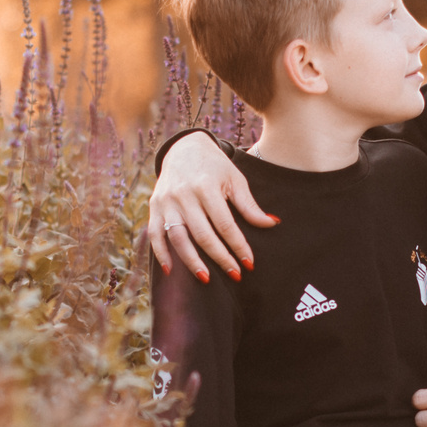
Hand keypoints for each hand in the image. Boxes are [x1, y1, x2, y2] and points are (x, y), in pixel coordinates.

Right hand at [146, 131, 276, 281]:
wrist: (184, 147)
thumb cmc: (215, 166)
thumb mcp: (235, 180)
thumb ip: (249, 205)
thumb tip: (272, 224)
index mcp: (206, 187)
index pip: (225, 224)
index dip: (238, 245)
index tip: (249, 263)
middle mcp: (184, 195)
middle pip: (202, 234)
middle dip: (220, 257)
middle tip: (235, 275)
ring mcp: (167, 202)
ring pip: (178, 238)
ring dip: (191, 261)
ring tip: (206, 278)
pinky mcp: (155, 207)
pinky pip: (155, 234)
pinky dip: (161, 253)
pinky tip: (170, 271)